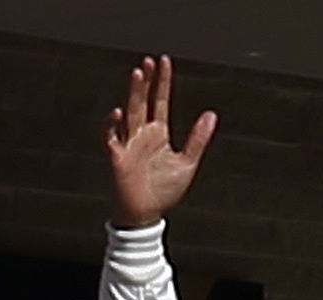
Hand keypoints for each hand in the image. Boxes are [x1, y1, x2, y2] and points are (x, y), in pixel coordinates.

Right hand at [103, 55, 216, 227]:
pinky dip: (112, 126)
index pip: (160, 100)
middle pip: (143, 101)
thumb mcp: (187, 163)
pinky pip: (111, 138)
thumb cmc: (164, 191)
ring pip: (129, 113)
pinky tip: (118, 113)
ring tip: (137, 74)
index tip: (164, 62)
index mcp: (159, 133)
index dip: (162, 81)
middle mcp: (143, 135)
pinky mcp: (118, 158)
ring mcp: (129, 144)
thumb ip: (198, 139)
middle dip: (145, 81)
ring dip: (133, 93)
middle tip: (148, 61)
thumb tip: (211, 115)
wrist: (147, 215)